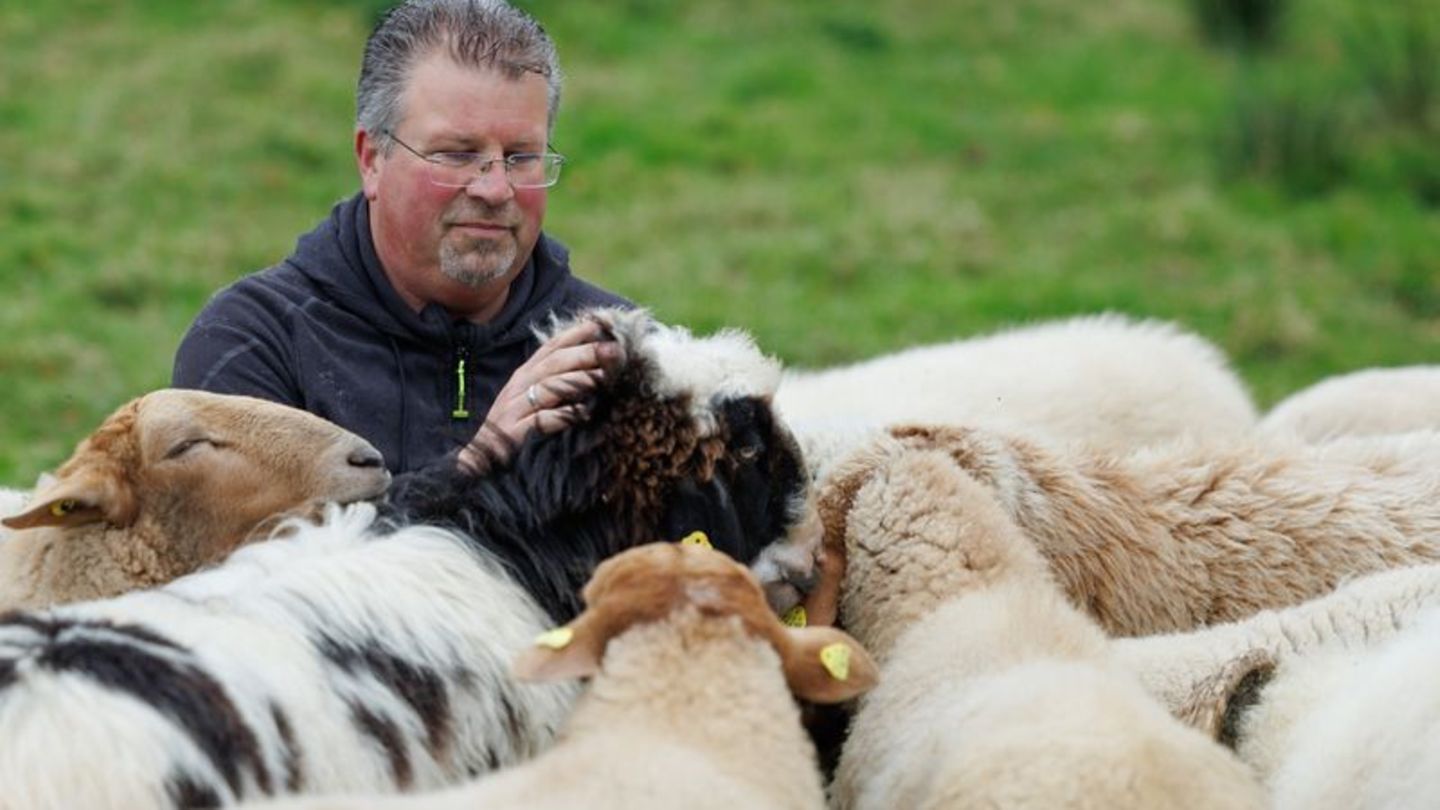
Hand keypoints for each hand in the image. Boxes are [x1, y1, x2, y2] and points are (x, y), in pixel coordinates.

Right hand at [457, 318, 623, 473]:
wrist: (479, 464)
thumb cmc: (513, 431)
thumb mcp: (532, 401)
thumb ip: (556, 384)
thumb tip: (594, 370)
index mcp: (524, 376)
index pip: (550, 348)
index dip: (574, 334)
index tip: (600, 324)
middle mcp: (518, 388)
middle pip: (553, 363)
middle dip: (584, 353)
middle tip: (612, 349)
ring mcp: (514, 409)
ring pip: (547, 387)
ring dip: (576, 380)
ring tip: (602, 377)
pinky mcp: (514, 434)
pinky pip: (540, 420)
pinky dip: (561, 415)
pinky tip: (581, 414)